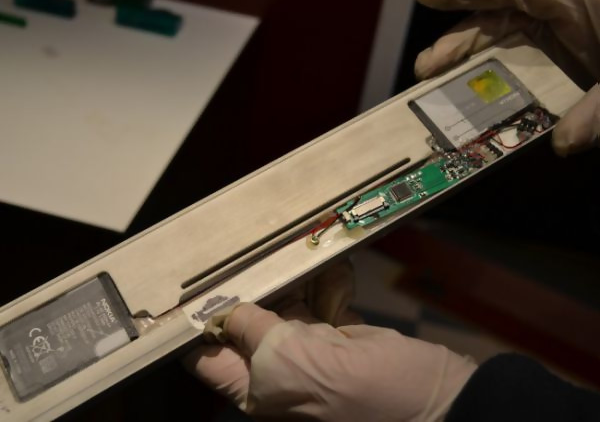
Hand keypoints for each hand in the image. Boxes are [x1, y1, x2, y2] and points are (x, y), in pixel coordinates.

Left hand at [184, 265, 475, 420]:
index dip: (196, 322)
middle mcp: (276, 367)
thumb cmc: (359, 391)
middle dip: (251, 287)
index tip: (192, 280)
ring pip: (285, 303)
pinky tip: (338, 278)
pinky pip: (320, 298)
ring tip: (304, 260)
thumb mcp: (295, 361)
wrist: (433, 397)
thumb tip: (224, 310)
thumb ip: (255, 331)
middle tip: (250, 248)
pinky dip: (327, 284)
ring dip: (296, 279)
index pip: (208, 356)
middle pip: (247, 320)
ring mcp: (308, 347)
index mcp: (257, 386)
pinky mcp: (336, 331)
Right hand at [411, 0, 599, 155]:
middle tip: (425, 70)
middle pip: (492, 22)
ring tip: (433, 88)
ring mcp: (549, 42)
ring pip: (494, 47)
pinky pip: (509, 71)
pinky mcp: (550, 67)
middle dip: (455, 43)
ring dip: (462, 67)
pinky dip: (486, 88)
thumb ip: (599, 109)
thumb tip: (563, 142)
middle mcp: (553, 17)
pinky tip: (469, 105)